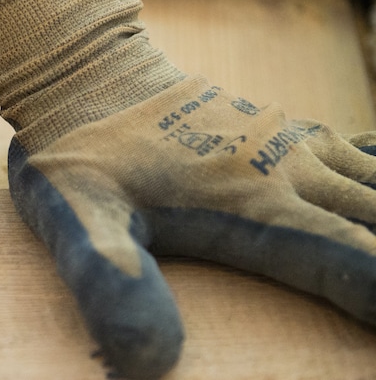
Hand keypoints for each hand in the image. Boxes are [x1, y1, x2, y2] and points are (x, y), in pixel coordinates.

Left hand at [0, 0, 375, 377]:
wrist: (89, 76)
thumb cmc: (83, 157)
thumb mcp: (80, 219)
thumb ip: (114, 280)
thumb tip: (147, 361)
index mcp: (250, 203)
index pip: (346, 258)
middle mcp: (287, 170)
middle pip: (375, 219)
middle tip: (374, 294)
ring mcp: (291, 143)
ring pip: (373, 185)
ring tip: (374, 245)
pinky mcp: (285, 127)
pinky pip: (358, 152)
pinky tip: (374, 181)